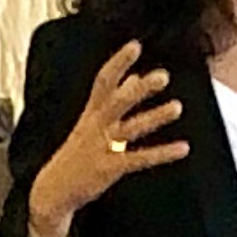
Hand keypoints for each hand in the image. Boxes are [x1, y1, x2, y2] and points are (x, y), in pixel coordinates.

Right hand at [27, 40, 186, 236]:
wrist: (53, 190)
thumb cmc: (76, 153)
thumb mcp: (91, 122)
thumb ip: (114, 98)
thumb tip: (134, 76)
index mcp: (91, 113)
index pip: (103, 82)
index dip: (118, 63)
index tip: (134, 46)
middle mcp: (96, 127)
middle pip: (117, 103)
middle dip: (139, 90)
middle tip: (162, 76)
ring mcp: (102, 148)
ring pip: (130, 129)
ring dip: (154, 117)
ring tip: (177, 107)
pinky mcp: (110, 169)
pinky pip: (139, 159)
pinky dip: (162, 153)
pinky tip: (182, 148)